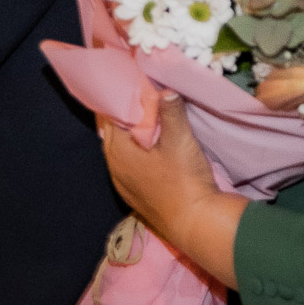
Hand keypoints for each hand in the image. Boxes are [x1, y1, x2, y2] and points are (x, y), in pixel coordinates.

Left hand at [100, 92, 249, 286]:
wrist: (195, 223)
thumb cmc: (184, 180)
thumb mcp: (180, 140)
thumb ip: (171, 111)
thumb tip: (165, 89)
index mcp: (118, 151)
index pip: (108, 116)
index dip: (117, 98)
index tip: (127, 81)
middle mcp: (114, 167)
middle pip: (112, 133)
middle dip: (122, 113)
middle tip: (136, 94)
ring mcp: (123, 184)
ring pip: (120, 150)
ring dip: (129, 133)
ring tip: (143, 116)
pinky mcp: (136, 195)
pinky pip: (129, 164)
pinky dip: (135, 150)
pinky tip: (149, 146)